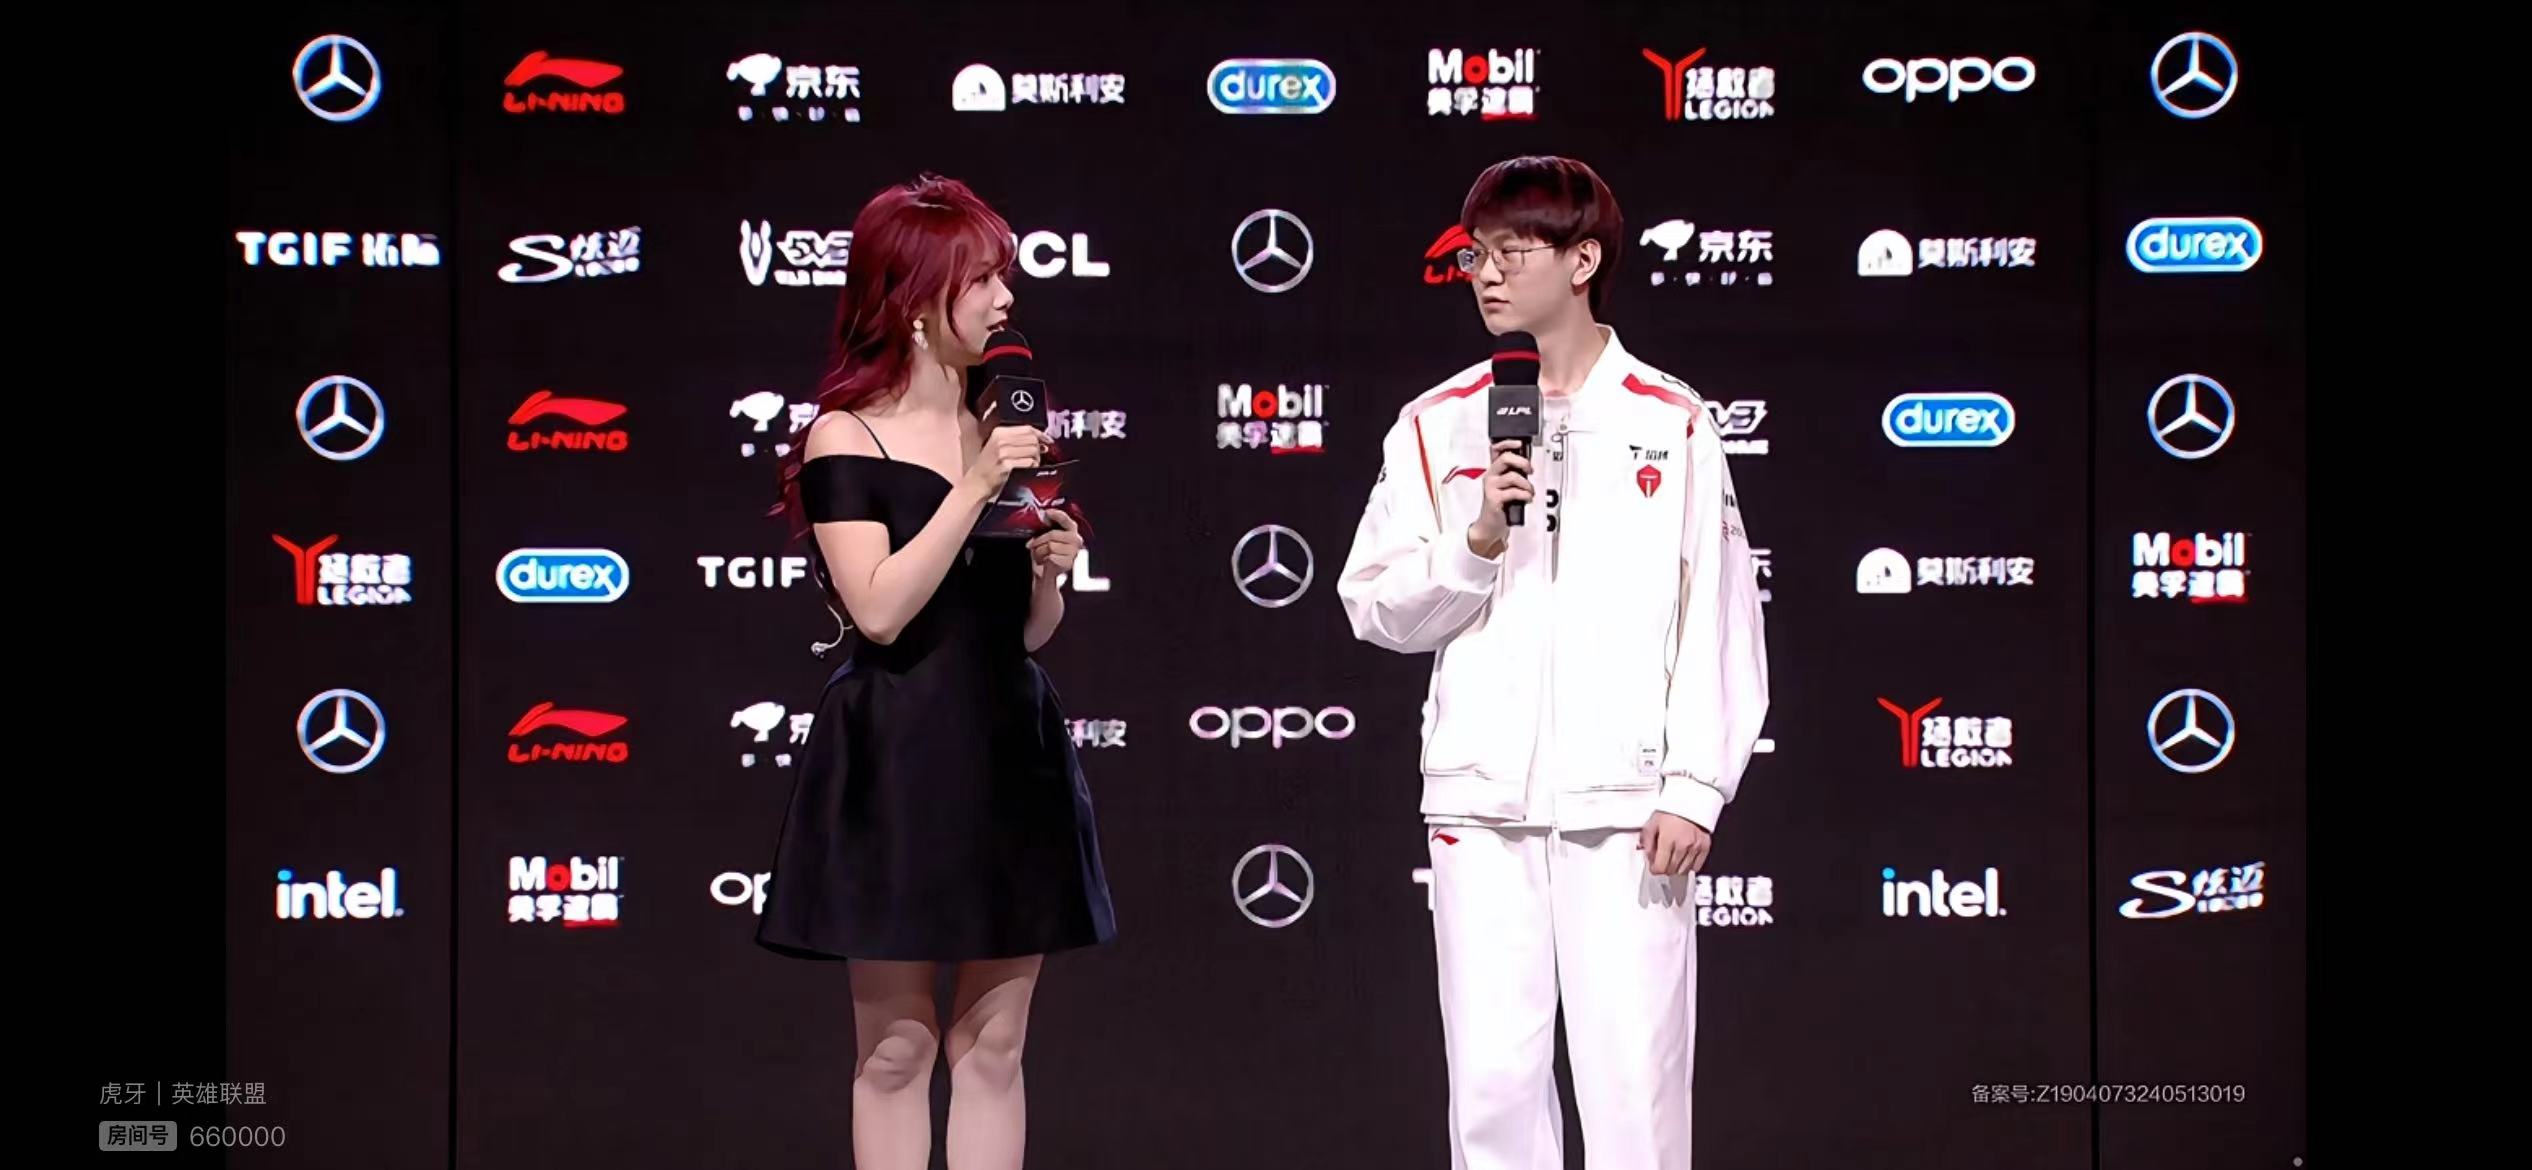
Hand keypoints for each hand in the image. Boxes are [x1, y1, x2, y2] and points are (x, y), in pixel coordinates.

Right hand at [962, 402, 1047, 502]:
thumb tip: (1042, 441)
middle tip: (1037, 457)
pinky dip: (1032, 467)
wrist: (976, 482)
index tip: (1048, 440)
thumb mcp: (998, 446)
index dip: (1041, 434)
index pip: (1027, 428)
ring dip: (1036, 459)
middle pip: (1032, 439)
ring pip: (1033, 450)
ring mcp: (1003, 452)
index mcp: (999, 432)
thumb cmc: (989, 466)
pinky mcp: (1007, 465)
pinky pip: (1029, 463)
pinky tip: (1027, 470)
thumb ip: (1017, 441)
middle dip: (1038, 449)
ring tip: (1030, 464)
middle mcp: (1001, 440)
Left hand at [1028, 509, 1081, 578]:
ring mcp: (1074, 552)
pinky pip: (1051, 557)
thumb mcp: (1044, 538)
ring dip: (1040, 552)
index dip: (1057, 515)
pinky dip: (1044, 560)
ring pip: (1050, 546)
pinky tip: (1046, 562)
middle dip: (1039, 540)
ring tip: (1041, 556)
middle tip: (1032, 545)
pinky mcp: (1069, 562)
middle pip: (1053, 535)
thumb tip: (1039, 520)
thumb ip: (1045, 528)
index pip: (1065, 519)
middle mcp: (1075, 539)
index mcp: (1071, 530)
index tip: (1047, 512)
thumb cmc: (1045, 553)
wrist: (1045, 572)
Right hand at [1464, 439, 1533, 554]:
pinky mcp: (1494, 498)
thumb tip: (1528, 466)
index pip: (1496, 449)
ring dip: (1526, 484)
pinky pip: (1513, 492)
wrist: (1490, 525)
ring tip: (1530, 491)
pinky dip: (1524, 495)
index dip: (1507, 443)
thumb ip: (1515, 474)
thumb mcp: (1507, 486)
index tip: (1519, 443)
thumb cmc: (1501, 505)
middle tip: (1530, 470)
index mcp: (1494, 470)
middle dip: (1522, 462)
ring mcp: (1491, 487)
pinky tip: (1527, 499)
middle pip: (1505, 458)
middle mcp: (1490, 475)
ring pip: (1512, 476)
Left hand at [1639, 812, 1709, 876]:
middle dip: (1664, 867)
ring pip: (1684, 870)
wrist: (1691, 800)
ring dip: (1677, 867)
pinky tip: (1684, 857)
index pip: (1660, 867)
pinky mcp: (1705, 846)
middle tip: (1662, 859)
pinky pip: (1697, 866)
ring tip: (1673, 857)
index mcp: (1667, 840)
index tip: (1654, 867)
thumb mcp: (1652, 822)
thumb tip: (1647, 855)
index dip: (1655, 869)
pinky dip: (1689, 865)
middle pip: (1671, 870)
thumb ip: (1647, 841)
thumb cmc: (1671, 809)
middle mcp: (1682, 845)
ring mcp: (1695, 847)